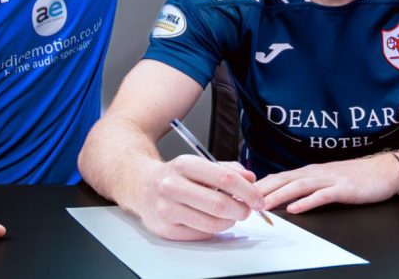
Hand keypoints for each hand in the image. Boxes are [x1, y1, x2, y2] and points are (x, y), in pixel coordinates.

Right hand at [135, 155, 265, 240]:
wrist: (141, 186)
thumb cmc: (175, 175)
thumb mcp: (198, 164)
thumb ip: (227, 169)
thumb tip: (250, 178)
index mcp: (184, 165)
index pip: (225, 179)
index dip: (247, 191)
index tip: (258, 199)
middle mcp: (172, 186)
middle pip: (219, 204)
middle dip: (241, 210)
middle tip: (247, 210)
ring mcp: (166, 209)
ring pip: (212, 224)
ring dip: (229, 222)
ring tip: (230, 215)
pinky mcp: (165, 229)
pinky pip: (201, 235)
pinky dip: (213, 230)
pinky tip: (210, 221)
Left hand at [255, 154, 398, 213]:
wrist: (383, 171)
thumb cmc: (355, 178)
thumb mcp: (325, 179)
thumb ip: (306, 186)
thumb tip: (284, 195)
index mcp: (309, 172)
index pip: (278, 177)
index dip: (259, 185)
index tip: (242, 194)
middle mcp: (315, 173)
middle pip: (283, 180)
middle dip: (262, 190)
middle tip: (244, 200)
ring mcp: (329, 179)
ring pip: (298, 187)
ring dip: (279, 196)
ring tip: (263, 206)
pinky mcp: (343, 189)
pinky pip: (322, 195)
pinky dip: (307, 202)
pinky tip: (296, 208)